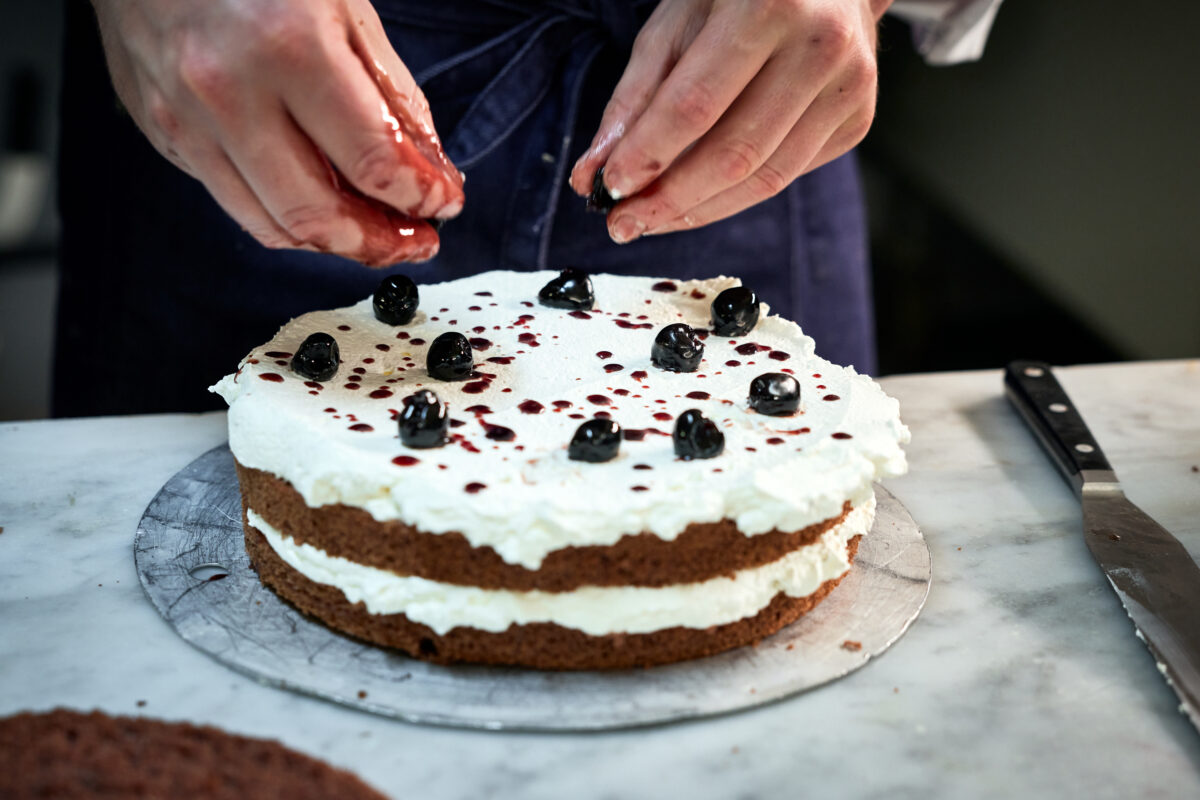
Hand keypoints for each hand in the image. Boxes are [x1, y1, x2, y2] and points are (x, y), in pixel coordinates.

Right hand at [91, 0, 464, 264]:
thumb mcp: (345, 3)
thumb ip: (392, 94)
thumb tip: (429, 170)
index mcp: (288, 48)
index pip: (372, 161)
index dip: (421, 196)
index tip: (445, 204)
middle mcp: (228, 93)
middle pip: (317, 214)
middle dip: (379, 243)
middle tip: (416, 240)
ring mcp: (185, 120)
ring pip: (271, 225)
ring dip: (334, 243)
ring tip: (374, 234)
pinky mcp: (162, 134)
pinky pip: (233, 200)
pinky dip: (285, 216)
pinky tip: (319, 201)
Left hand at [569, 0, 889, 242]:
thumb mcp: (677, 19)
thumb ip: (635, 97)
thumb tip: (592, 174)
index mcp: (770, 5)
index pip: (696, 105)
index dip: (649, 155)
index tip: (609, 189)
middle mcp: (821, 47)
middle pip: (734, 153)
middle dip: (670, 200)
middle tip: (623, 222)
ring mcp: (849, 87)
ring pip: (764, 178)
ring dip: (698, 210)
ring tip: (651, 219)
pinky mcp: (858, 119)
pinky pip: (786, 174)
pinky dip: (734, 195)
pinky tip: (698, 196)